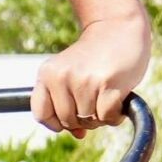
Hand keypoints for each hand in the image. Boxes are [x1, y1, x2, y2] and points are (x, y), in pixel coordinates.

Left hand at [34, 7, 151, 135]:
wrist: (119, 27)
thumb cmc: (95, 56)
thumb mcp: (70, 75)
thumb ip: (67, 104)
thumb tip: (78, 134)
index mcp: (47, 74)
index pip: (41, 115)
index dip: (57, 123)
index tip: (71, 115)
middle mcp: (62, 77)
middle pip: (68, 121)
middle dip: (83, 119)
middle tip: (95, 101)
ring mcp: (84, 80)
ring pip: (89, 121)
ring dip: (101, 117)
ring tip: (107, 95)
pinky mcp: (107, 83)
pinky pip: (107, 117)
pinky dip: (115, 116)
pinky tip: (119, 99)